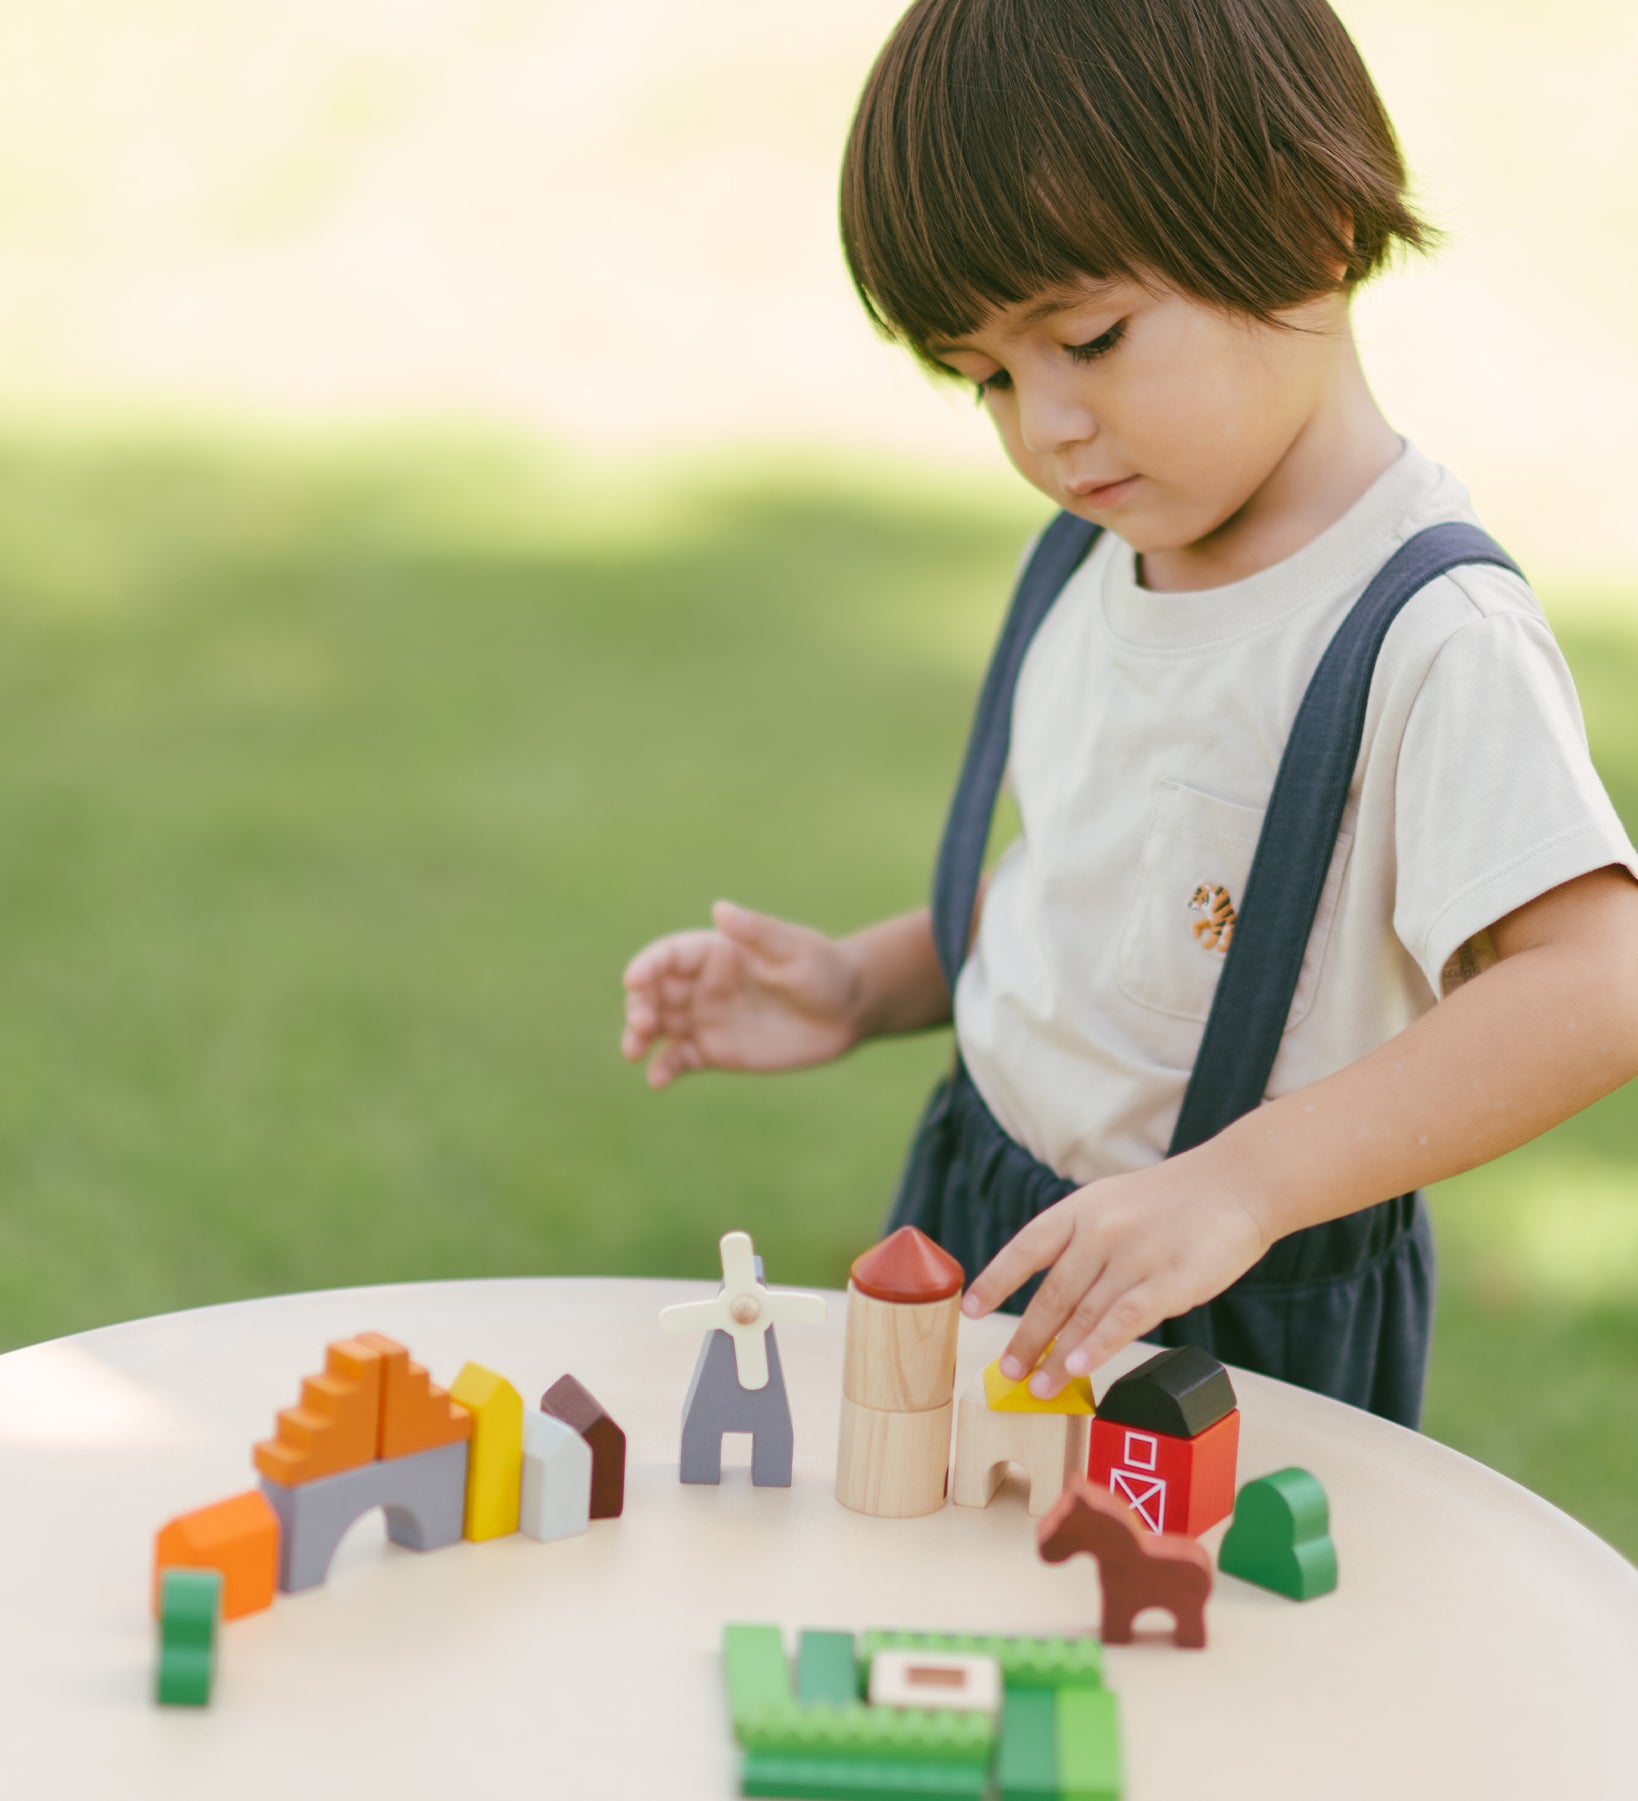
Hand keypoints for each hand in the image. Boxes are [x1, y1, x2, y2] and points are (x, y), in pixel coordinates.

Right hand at [621, 901, 862, 1088]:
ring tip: (634, 1051)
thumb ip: (757, 932)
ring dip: (638, 1036)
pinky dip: (663, 1068)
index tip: (634, 981)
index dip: (646, 966)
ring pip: (658, 1026)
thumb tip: (719, 908)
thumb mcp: (794, 949)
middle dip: (639, 1005)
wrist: (848, 1013)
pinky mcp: (715, 1051)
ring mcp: (706, 1018)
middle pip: (653, 992)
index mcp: (715, 951)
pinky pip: (679, 1059)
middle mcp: (702, 984)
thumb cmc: (824, 970)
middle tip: (642, 1024)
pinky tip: (657, 1080)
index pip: (668, 955)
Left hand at [959, 1143, 1269, 1396]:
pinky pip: (1124, 1321)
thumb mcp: (1111, 1203)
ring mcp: (1134, 1255)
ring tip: (1038, 1387)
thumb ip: (1079, 1242)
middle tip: (1007, 1371)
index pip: (1025, 1249)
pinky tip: (1080, 1371)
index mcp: (1079, 1209)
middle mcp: (1099, 1231)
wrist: (1235, 1184)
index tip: (971, 1311)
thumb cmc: (1171, 1202)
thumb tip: (1052, 1303)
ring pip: (1085, 1315)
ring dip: (1056, 1357)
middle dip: (1026, 1338)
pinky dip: (1098, 1348)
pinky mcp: (1169, 1281)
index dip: (996, 1281)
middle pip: (1052, 1294)